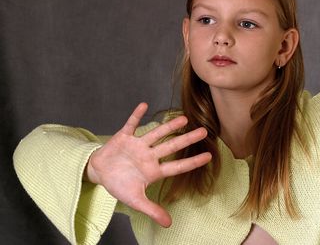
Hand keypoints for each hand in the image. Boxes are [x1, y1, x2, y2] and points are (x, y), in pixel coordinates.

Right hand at [85, 103, 211, 226]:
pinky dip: (136, 115)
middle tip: (204, 131)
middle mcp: (149, 155)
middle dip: (187, 139)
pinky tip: (144, 105)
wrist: (99, 172)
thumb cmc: (119, 185)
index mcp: (154, 170)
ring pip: (156, 134)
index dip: (192, 162)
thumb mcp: (135, 200)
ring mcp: (138, 145)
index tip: (209, 156)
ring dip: (168, 126)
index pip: (177, 166)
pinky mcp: (124, 137)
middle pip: (171, 146)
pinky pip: (131, 124)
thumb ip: (152, 210)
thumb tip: (168, 224)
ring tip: (183, 118)